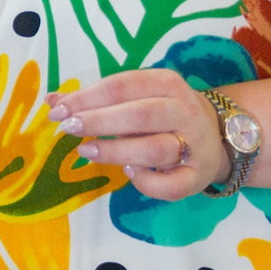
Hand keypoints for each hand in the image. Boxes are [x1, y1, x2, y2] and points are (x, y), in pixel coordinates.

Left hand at [49, 71, 229, 202]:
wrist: (219, 138)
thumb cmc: (164, 115)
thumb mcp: (136, 98)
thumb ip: (96, 99)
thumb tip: (51, 102)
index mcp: (167, 84)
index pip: (123, 85)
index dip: (87, 97)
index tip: (58, 110)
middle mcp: (184, 111)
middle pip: (140, 114)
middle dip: (99, 121)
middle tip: (67, 129)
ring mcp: (194, 145)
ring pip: (154, 149)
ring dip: (116, 151)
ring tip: (86, 151)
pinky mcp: (198, 176)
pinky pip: (171, 185)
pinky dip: (146, 182)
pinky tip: (127, 173)